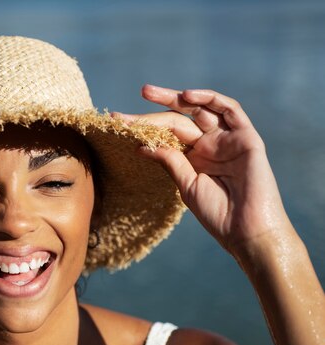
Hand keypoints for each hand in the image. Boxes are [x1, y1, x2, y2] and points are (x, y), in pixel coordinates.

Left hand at [117, 85, 291, 253]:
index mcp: (194, 157)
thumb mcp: (186, 185)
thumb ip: (170, 161)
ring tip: (150, 92)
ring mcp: (228, 139)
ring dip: (179, 97)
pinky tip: (188, 96)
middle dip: (158, 105)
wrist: (246, 231)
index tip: (117, 122)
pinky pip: (231, 110)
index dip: (143, 126)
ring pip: (203, 108)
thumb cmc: (217, 214)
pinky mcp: (246, 138)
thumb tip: (141, 145)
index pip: (166, 134)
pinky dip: (210, 99)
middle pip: (180, 117)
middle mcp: (210, 145)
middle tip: (140, 92)